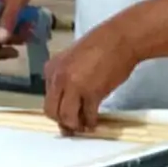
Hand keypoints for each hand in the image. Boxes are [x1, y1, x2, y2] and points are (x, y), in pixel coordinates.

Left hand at [43, 19, 139, 134]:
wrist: (120, 39)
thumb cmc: (100, 46)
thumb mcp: (72, 59)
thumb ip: (66, 77)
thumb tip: (67, 98)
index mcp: (52, 69)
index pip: (47, 97)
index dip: (56, 109)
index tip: (64, 115)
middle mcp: (58, 78)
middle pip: (52, 110)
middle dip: (62, 121)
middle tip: (72, 126)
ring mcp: (74, 86)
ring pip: (66, 116)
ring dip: (75, 125)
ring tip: (83, 127)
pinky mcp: (92, 93)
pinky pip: (87, 115)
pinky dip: (90, 122)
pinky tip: (94, 122)